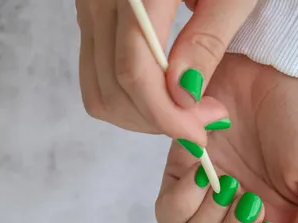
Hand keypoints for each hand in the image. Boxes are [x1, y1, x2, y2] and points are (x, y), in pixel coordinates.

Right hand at [76, 0, 256, 144]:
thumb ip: (207, 40)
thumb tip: (182, 97)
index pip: (136, 72)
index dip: (167, 116)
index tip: (200, 135)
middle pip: (112, 88)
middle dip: (157, 121)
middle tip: (203, 122)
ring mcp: (90, 6)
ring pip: (98, 87)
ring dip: (141, 114)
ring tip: (186, 109)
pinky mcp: (91, 14)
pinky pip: (96, 72)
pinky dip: (128, 95)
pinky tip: (165, 92)